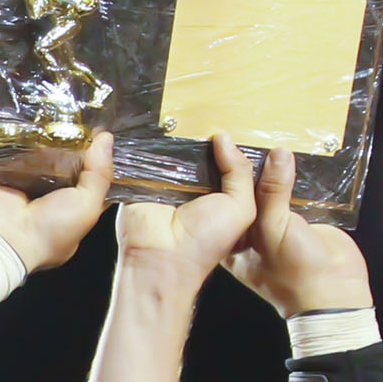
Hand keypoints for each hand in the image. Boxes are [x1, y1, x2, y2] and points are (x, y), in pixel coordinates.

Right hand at [0, 130, 114, 271]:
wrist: (2, 237)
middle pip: (64, 162)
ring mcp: (25, 184)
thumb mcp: (88, 207)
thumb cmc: (48, 234)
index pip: (88, 179)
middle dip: (72, 144)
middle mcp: (48, 196)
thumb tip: (105, 141)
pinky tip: (33, 128)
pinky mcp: (4, 174)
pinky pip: (16, 149)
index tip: (102, 135)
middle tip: (79, 125)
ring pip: (41, 154)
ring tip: (56, 123)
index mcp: (70, 209)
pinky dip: (23, 139)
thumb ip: (100, 174)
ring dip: (47, 140)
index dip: (98, 158)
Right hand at [113, 134, 256, 294]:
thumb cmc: (204, 243)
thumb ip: (240, 171)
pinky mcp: (141, 179)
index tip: (234, 124)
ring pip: (173, 147)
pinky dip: (150, 145)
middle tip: (208, 121)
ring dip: (176, 137)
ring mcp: (166, 180)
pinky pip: (146, 154)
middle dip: (204, 136)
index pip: (227, 157)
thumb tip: (223, 138)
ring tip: (182, 125)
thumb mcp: (241, 207)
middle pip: (200, 148)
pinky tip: (157, 136)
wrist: (162, 259)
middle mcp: (192, 183)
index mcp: (218, 191)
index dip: (231, 143)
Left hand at [221, 146, 369, 315]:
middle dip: (245, 163)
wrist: (334, 292)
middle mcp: (250, 228)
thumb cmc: (293, 271)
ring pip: (270, 186)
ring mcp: (276, 222)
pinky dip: (295, 172)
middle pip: (243, 189)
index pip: (216, 199)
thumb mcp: (272, 228)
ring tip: (268, 132)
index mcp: (230, 237)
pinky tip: (294, 150)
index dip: (216, 175)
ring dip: (273, 165)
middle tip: (242, 128)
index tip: (216, 142)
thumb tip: (276, 154)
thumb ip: (271, 192)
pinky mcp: (301, 216)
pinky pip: (295, 188)